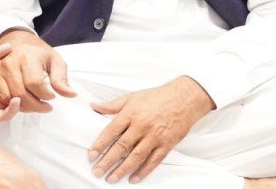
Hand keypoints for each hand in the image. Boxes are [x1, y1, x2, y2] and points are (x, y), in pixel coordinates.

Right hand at [0, 30, 75, 112]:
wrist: (17, 43)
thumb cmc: (38, 54)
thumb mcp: (55, 61)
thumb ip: (61, 79)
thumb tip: (71, 95)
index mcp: (27, 56)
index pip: (35, 84)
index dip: (46, 95)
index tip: (52, 96)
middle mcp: (8, 62)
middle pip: (21, 95)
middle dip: (36, 106)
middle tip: (44, 106)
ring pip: (8, 100)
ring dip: (22, 108)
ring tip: (33, 104)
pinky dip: (4, 107)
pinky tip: (16, 104)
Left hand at [0, 44, 21, 123]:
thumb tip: (9, 46)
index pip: (7, 81)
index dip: (18, 76)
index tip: (29, 68)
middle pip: (11, 94)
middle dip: (25, 91)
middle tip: (37, 84)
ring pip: (10, 107)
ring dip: (21, 100)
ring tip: (28, 91)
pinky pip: (2, 116)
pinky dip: (11, 110)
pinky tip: (17, 100)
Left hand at [87, 76, 214, 183]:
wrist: (184, 98)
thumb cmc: (157, 97)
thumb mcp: (132, 96)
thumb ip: (112, 105)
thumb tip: (94, 107)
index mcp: (131, 113)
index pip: (112, 131)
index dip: (100, 144)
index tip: (91, 155)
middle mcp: (142, 125)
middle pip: (122, 146)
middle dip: (107, 161)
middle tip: (97, 172)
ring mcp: (155, 136)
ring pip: (136, 156)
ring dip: (122, 169)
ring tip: (111, 178)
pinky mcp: (166, 144)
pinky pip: (153, 161)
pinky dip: (143, 171)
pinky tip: (133, 178)